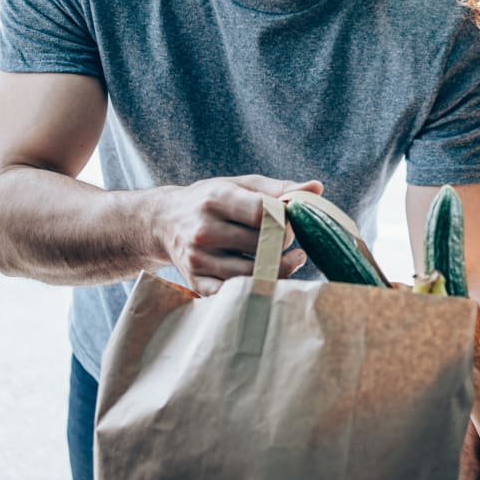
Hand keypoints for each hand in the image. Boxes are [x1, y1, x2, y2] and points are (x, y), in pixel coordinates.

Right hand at [153, 175, 322, 294]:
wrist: (163, 221)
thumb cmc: (211, 200)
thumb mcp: (240, 185)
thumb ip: (280, 188)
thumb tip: (317, 188)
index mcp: (216, 199)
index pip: (262, 213)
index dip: (287, 219)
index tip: (293, 220)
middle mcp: (204, 230)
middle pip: (263, 244)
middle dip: (285, 243)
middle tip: (291, 240)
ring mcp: (199, 260)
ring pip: (254, 273)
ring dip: (281, 268)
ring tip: (293, 259)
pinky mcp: (197, 282)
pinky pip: (235, 294)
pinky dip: (258, 288)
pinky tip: (269, 276)